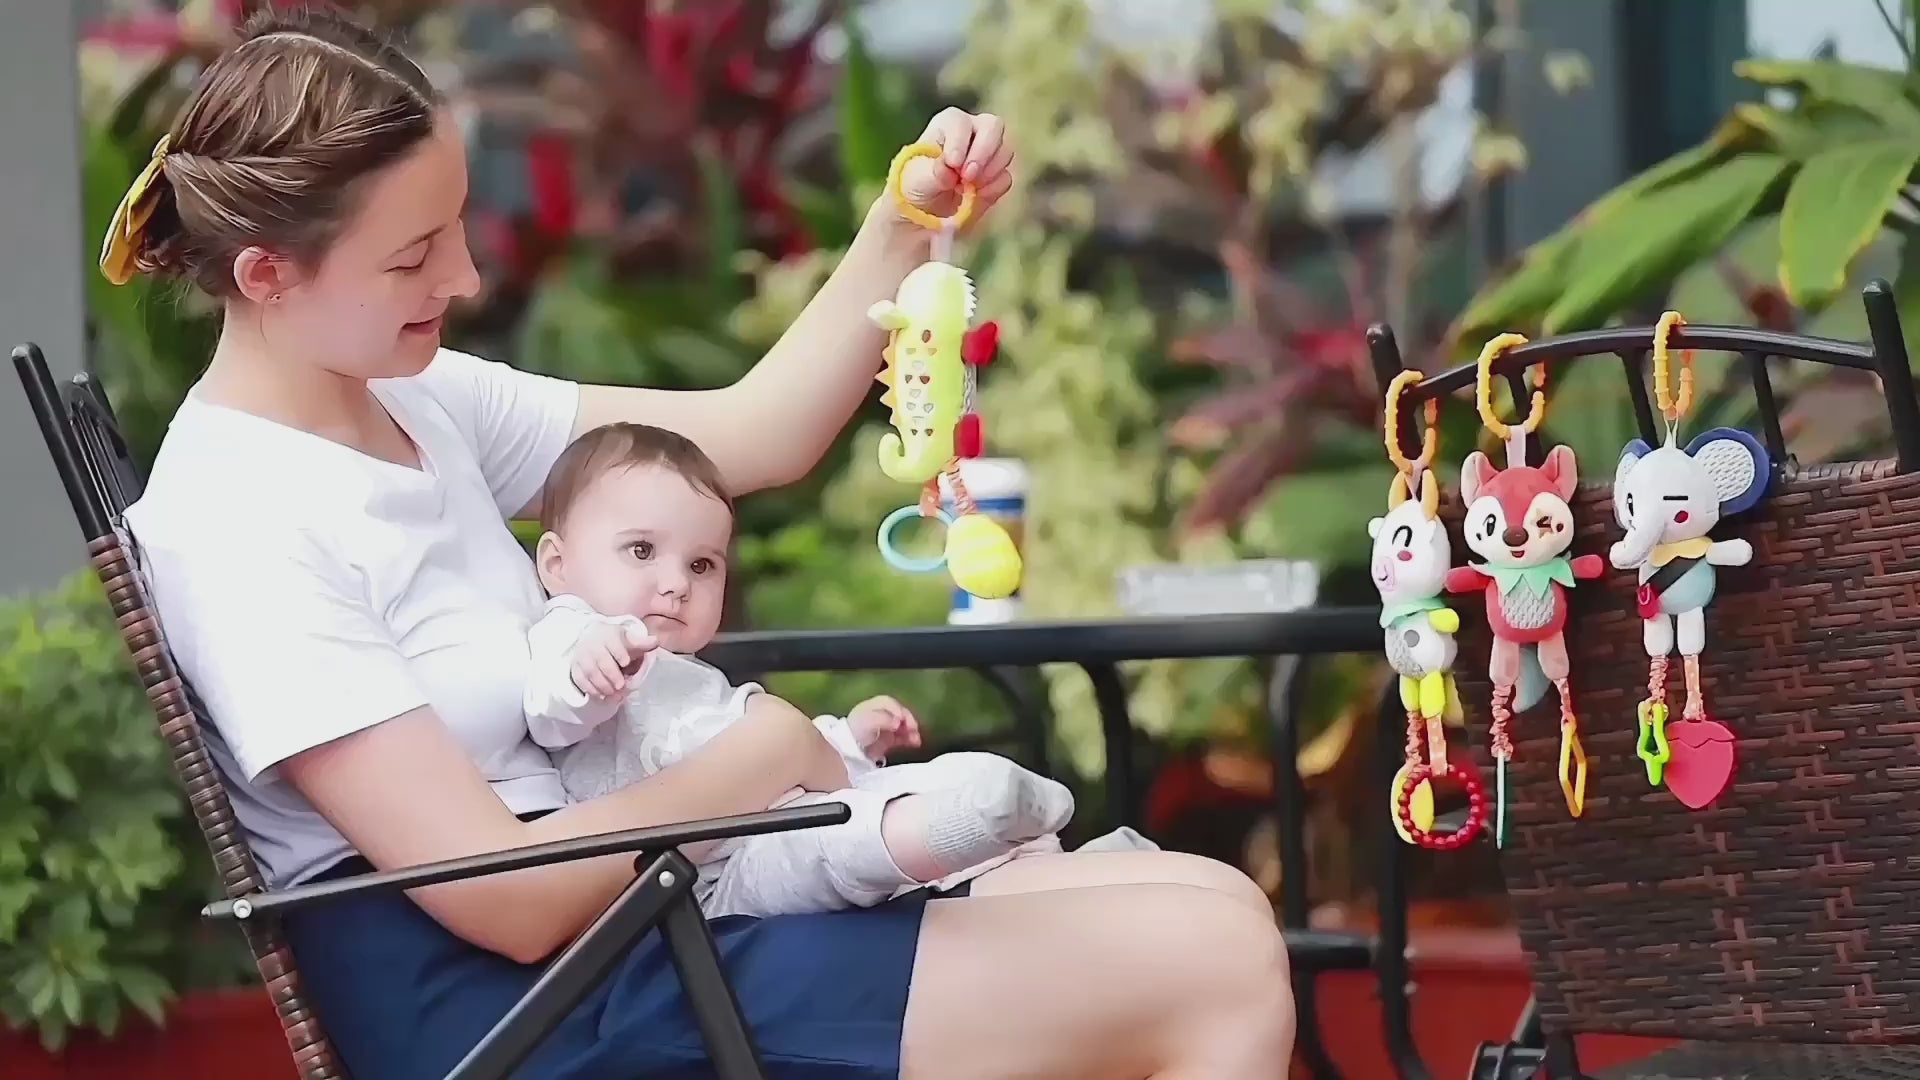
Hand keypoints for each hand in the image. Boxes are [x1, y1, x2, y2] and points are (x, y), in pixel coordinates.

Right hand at [568, 621, 655, 699]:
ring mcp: (582, 657)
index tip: (626, 662)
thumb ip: (642, 643)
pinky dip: (591, 689)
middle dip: (611, 674)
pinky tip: (602, 696)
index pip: (612, 643)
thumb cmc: (614, 643)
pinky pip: (581, 680)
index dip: (619, 652)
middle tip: (621, 685)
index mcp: (608, 636)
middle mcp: (593, 645)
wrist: (591, 640)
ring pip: (590, 671)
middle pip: (600, 660)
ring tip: (614, 693)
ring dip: (602, 684)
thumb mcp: (629, 640)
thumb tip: (655, 641)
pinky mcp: (576, 668)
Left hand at [847, 695, 921, 758]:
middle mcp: (880, 715)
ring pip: (903, 726)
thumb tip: (898, 723)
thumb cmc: (856, 731)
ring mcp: (885, 728)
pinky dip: (910, 739)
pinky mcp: (888, 741)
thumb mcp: (867, 721)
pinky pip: (902, 737)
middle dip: (908, 720)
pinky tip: (915, 743)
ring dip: (911, 731)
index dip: (898, 709)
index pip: (889, 703)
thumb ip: (884, 719)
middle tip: (913, 729)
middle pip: (899, 714)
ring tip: (916, 739)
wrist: (847, 752)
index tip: (902, 719)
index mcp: (873, 707)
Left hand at [886, 108, 1014, 229]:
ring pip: (1004, 152)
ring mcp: (989, 152)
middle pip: (994, 126)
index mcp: (950, 123)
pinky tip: (975, 197)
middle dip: (983, 153)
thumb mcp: (917, 179)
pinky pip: (1005, 178)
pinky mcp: (997, 175)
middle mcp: (973, 131)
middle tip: (968, 176)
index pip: (962, 123)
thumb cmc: (916, 184)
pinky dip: (992, 189)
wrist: (926, 210)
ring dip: (987, 173)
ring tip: (965, 188)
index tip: (952, 163)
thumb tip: (949, 166)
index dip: (960, 142)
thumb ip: (934, 171)